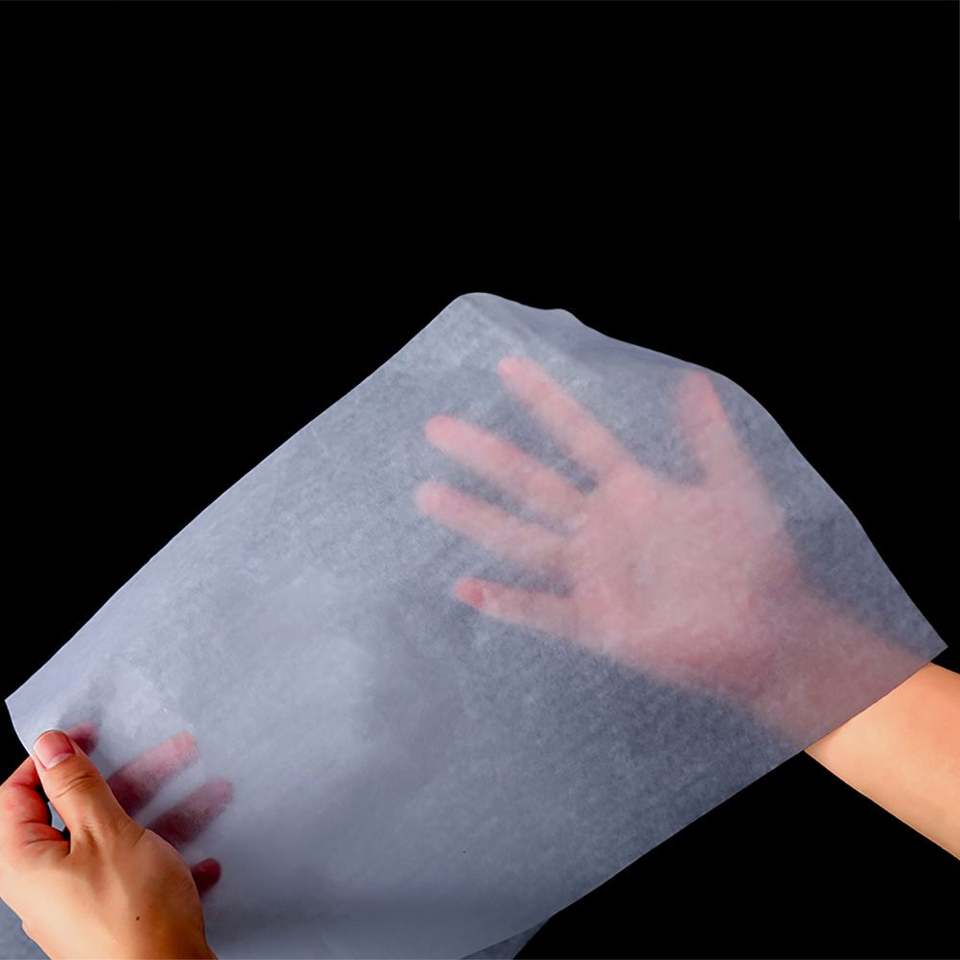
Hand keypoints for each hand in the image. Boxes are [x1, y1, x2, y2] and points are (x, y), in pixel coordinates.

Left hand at [0, 724, 230, 958]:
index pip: (17, 794)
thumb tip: (48, 746)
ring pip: (121, 838)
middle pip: (80, 812)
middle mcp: (46, 882)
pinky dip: (172, 855)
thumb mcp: (105, 833)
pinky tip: (205, 857)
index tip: (87, 736)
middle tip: (168, 755)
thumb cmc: (130, 918)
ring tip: (212, 794)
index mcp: (24, 861)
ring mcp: (81, 899)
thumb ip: (76, 786)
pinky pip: (140, 869)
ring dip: (168, 812)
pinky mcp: (114, 914)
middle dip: (132, 780)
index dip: (50, 760)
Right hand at [416, 356, 907, 735]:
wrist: (771, 633)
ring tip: (429, 495)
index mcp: (632, 491)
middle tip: (437, 428)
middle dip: (485, 454)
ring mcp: (594, 575)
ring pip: (522, 541)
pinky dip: (505, 602)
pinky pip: (542, 610)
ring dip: (477, 519)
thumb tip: (694, 378)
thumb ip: (711, 440)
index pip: (579, 436)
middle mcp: (601, 527)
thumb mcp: (735, 490)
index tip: (506, 367)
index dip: (545, 402)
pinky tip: (466, 588)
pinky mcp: (597, 623)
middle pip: (531, 483)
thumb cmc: (757, 560)